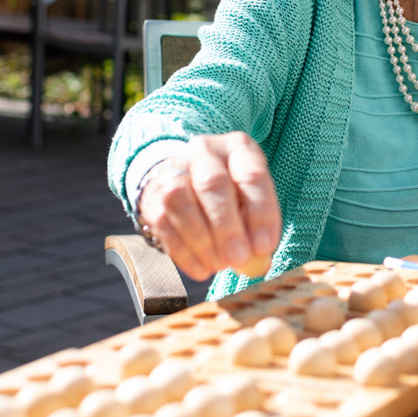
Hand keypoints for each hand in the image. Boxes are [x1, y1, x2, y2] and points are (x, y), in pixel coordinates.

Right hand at [137, 132, 280, 280]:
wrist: (189, 179)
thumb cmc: (233, 192)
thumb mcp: (252, 197)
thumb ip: (257, 225)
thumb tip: (259, 262)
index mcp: (238, 147)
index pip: (252, 175)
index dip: (260, 213)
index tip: (264, 246)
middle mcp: (204, 152)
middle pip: (212, 185)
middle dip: (227, 227)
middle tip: (239, 259)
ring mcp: (174, 170)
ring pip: (181, 201)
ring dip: (203, 241)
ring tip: (220, 265)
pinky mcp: (153, 196)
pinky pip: (164, 224)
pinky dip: (184, 252)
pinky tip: (202, 269)